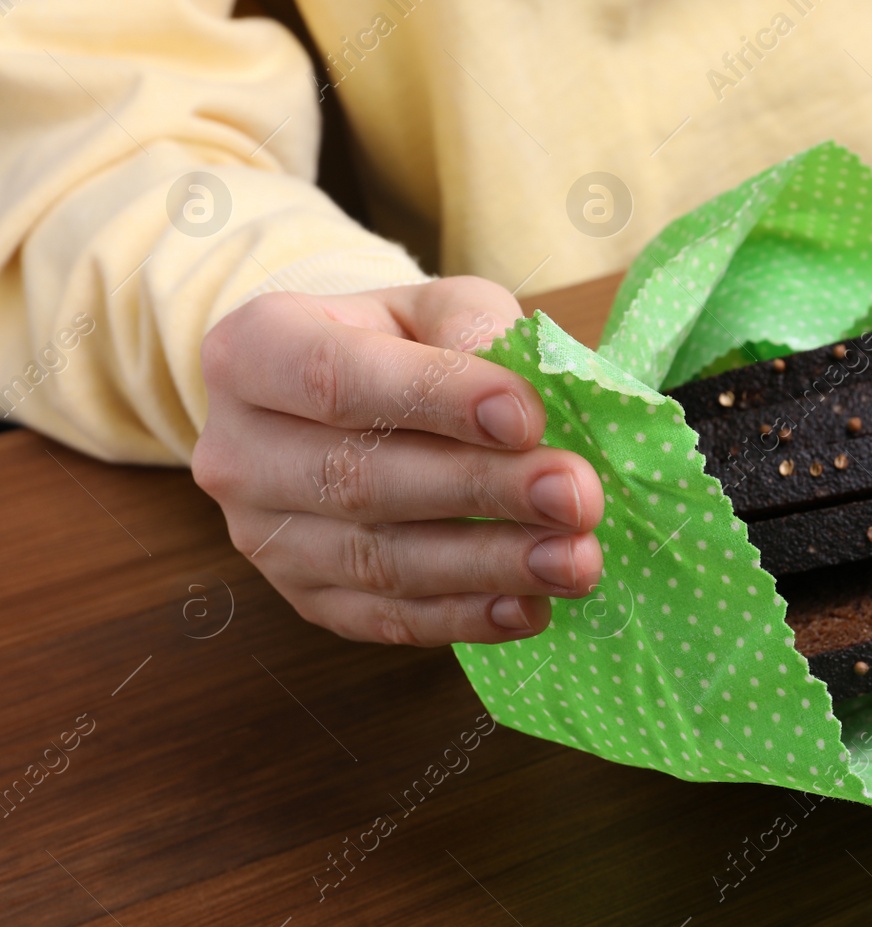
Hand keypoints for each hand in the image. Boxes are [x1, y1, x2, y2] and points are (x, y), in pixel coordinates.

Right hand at [193, 276, 603, 644]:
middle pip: (362, 480)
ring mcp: (264, 537)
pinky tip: (531, 606)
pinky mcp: (306, 600)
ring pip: (379, 561)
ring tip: (576, 559)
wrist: (347, 406)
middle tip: (577, 496)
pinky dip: (466, 618)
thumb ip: (471, 327)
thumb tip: (522, 392)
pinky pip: (386, 619)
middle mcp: (238, 451)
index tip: (527, 417)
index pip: (338, 378)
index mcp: (253, 353)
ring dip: (488, 565)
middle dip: (482, 491)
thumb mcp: (432, 307)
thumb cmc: (399, 345)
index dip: (437, 400)